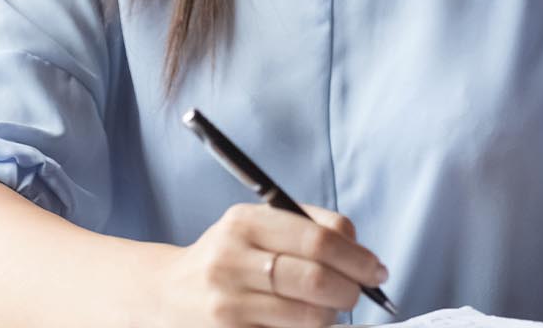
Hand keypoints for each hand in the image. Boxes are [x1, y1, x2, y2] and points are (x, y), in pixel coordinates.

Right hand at [150, 202, 387, 327]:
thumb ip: (307, 228)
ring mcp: (227, 307)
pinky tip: (300, 325)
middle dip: (351, 291)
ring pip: (310, 319)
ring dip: (330, 318)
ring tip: (324, 311)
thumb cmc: (226, 260)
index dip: (358, 258)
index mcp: (244, 223)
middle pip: (318, 281)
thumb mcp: (254, 227)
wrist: (165, 296)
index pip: (319, 240)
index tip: (376, 270)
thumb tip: (360, 250)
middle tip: (356, 294)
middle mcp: (231, 262)